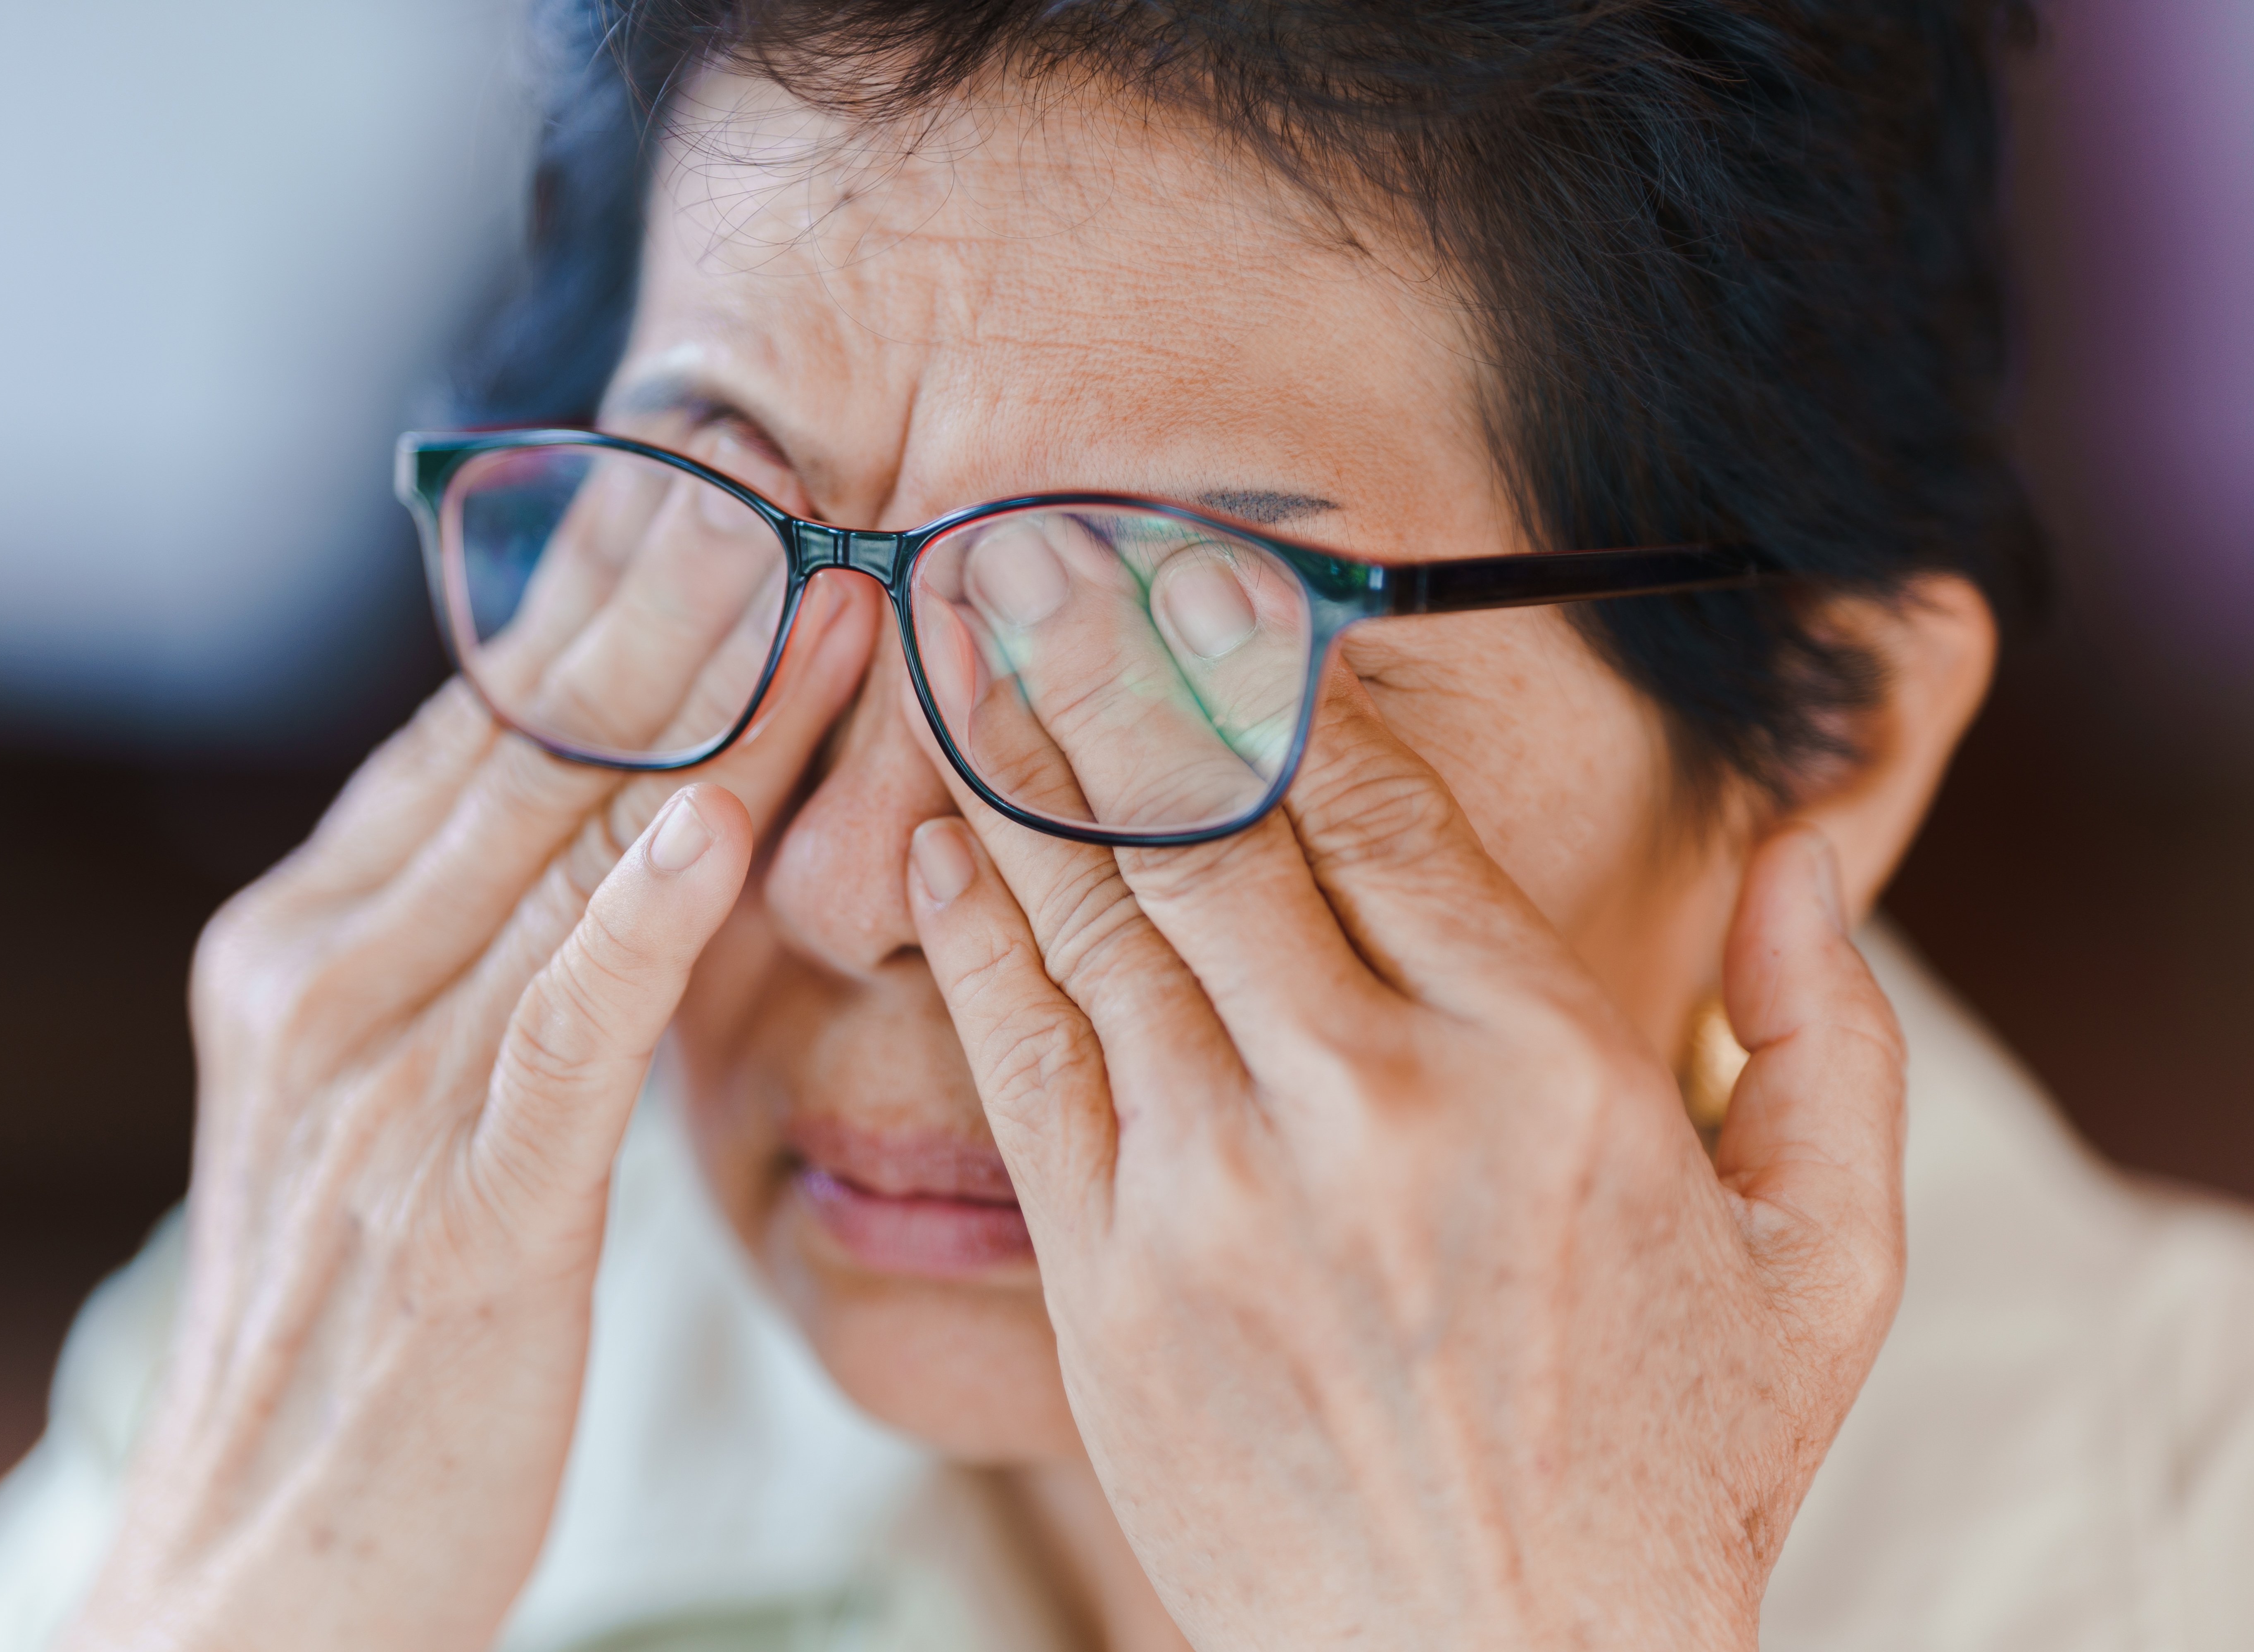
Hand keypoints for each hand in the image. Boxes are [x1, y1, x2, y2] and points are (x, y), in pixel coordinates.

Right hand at [61, 559, 878, 1650]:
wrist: (268, 1565)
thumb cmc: (364, 1325)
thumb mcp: (385, 1095)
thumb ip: (464, 954)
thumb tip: (590, 821)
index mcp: (306, 947)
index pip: (473, 733)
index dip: (602, 603)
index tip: (724, 492)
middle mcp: (329, 987)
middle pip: (534, 762)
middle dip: (680, 616)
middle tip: (808, 482)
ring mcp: (388, 1096)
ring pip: (574, 865)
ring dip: (714, 724)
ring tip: (831, 593)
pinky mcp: (469, 1219)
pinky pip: (564, 1038)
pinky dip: (640, 924)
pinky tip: (723, 823)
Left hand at [901, 655, 1905, 1649]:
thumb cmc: (1673, 1469)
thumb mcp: (1828, 1262)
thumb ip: (1831, 1042)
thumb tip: (1800, 865)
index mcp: (1544, 1071)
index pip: (1385, 814)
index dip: (1285, 680)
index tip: (1215, 585)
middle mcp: (1369, 1108)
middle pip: (1212, 829)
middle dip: (1115, 670)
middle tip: (1038, 550)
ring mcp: (1219, 1196)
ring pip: (1097, 924)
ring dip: (1019, 767)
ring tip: (959, 643)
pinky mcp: (1111, 1289)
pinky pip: (1024, 1068)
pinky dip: (976, 939)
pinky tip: (939, 838)